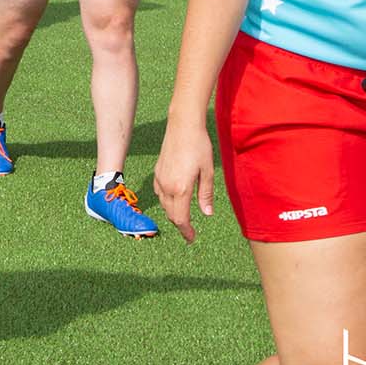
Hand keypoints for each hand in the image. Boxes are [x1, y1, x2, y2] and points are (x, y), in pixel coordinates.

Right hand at [153, 118, 215, 243]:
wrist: (182, 126)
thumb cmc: (199, 147)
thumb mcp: (208, 172)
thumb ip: (206, 194)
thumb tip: (207, 214)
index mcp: (181, 188)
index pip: (181, 218)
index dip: (186, 231)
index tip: (192, 238)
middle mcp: (167, 186)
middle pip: (171, 214)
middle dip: (180, 224)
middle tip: (190, 230)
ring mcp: (160, 179)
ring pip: (164, 204)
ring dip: (173, 213)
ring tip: (184, 215)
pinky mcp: (157, 172)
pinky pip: (160, 193)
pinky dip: (167, 201)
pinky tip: (174, 198)